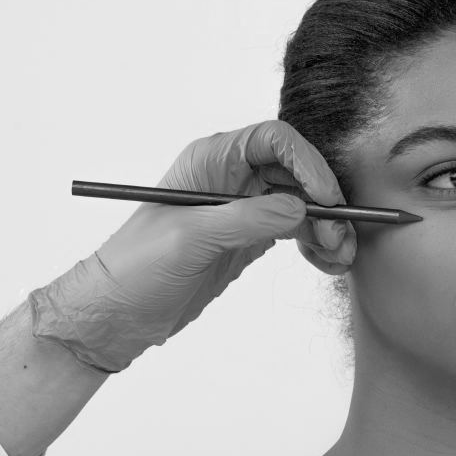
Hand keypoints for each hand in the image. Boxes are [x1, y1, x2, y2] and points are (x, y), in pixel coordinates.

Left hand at [27, 121, 355, 372]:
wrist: (116, 314)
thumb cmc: (136, 268)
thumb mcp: (189, 238)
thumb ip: (245, 218)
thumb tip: (299, 208)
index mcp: (211, 160)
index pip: (275, 140)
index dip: (307, 163)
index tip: (326, 198)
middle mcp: (232, 178)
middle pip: (298, 173)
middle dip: (326, 203)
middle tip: (339, 238)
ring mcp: (244, 208)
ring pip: (304, 205)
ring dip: (328, 228)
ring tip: (338, 258)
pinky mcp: (251, 238)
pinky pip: (297, 232)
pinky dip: (316, 245)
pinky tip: (326, 264)